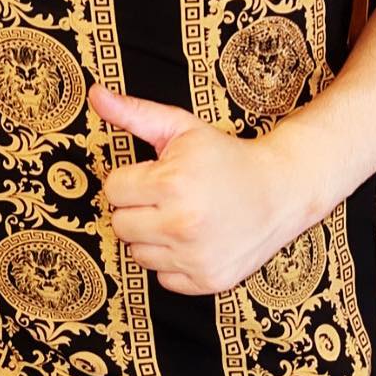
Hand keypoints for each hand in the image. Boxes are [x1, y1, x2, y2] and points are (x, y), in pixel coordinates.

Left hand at [90, 85, 311, 296]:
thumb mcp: (181, 128)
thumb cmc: (225, 157)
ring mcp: (196, 257)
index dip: (132, 180)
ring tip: (183, 217)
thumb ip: (134, 113)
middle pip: (120, 224)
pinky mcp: (208, 281)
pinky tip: (195, 241)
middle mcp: (183, 224)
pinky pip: (163, 278)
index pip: (113, 190)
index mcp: (173, 184)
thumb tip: (94, 93)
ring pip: (138, 254)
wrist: (281, 191)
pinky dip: (174, 263)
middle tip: (169, 197)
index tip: (157, 175)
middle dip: (138, 208)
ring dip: (153, 237)